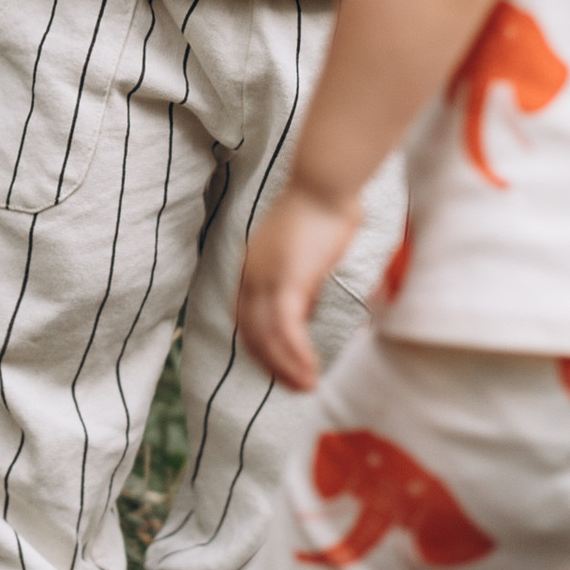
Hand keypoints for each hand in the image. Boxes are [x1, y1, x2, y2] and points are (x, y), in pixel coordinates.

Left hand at [234, 177, 362, 389]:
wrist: (324, 182)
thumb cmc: (323, 208)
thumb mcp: (305, 252)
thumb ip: (303, 281)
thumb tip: (311, 307)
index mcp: (252, 267)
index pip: (245, 319)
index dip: (259, 347)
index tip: (278, 367)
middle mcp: (251, 275)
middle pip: (251, 334)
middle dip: (271, 365)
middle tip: (294, 386)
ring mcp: (266, 278)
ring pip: (268, 338)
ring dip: (287, 367)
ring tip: (307, 386)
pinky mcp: (288, 281)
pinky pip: (287, 330)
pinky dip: (297, 354)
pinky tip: (311, 369)